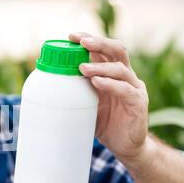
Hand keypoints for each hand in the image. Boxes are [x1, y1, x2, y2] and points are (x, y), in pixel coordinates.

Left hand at [69, 32, 149, 160]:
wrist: (125, 146)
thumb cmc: (104, 123)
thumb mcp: (86, 104)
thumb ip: (74, 92)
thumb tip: (45, 86)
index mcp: (113, 73)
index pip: (104, 50)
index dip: (90, 39)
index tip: (72, 36)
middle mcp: (126, 77)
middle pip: (116, 51)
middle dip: (98, 43)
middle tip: (81, 42)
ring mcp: (134, 89)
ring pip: (120, 69)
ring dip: (100, 66)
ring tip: (82, 67)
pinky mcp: (138, 103)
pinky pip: (125, 90)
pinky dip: (110, 84)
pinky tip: (96, 82)